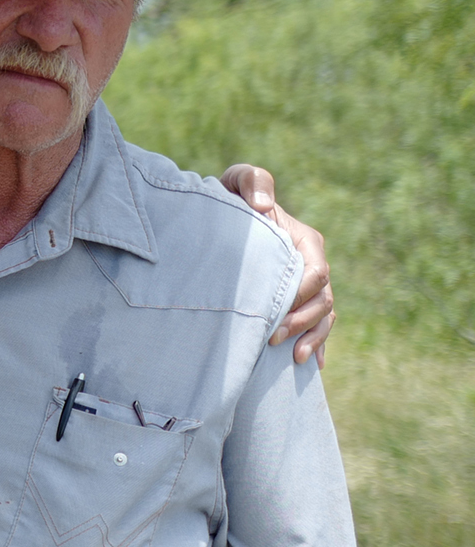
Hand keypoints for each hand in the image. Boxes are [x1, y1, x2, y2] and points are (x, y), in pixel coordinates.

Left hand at [219, 165, 332, 365]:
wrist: (222, 219)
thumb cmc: (232, 199)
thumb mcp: (238, 181)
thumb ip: (253, 182)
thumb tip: (264, 205)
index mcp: (305, 240)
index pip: (316, 271)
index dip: (302, 293)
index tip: (276, 310)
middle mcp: (311, 264)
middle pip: (322, 299)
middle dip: (303, 321)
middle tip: (273, 338)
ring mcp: (307, 286)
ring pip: (324, 315)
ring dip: (312, 337)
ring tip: (293, 356)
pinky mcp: (297, 301)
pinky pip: (318, 325)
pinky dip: (317, 344)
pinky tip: (309, 364)